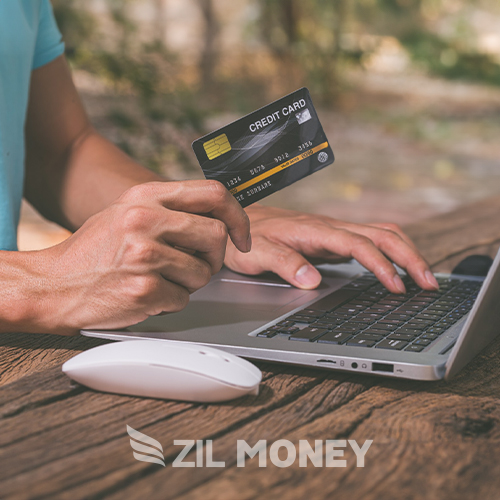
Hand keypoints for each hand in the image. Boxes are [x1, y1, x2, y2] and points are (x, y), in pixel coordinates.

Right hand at [19, 181, 250, 334]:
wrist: (52, 285)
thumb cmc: (93, 252)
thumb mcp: (128, 213)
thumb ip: (170, 210)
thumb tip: (219, 219)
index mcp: (145, 196)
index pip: (213, 193)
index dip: (237, 216)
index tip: (241, 236)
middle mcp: (145, 220)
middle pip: (217, 235)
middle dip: (214, 257)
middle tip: (196, 264)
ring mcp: (144, 255)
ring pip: (204, 272)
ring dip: (190, 282)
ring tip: (160, 278)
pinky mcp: (144, 288)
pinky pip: (184, 299)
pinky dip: (171, 300)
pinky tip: (146, 293)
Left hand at [224, 205, 437, 293]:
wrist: (239, 221)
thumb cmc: (248, 237)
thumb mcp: (257, 253)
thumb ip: (283, 264)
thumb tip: (312, 280)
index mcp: (315, 230)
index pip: (358, 244)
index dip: (380, 264)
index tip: (397, 286)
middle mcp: (330, 227)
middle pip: (382, 234)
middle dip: (410, 256)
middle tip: (429, 283)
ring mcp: (333, 232)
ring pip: (381, 234)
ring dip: (405, 253)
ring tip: (423, 278)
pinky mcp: (332, 239)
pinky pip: (369, 242)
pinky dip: (389, 254)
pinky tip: (395, 270)